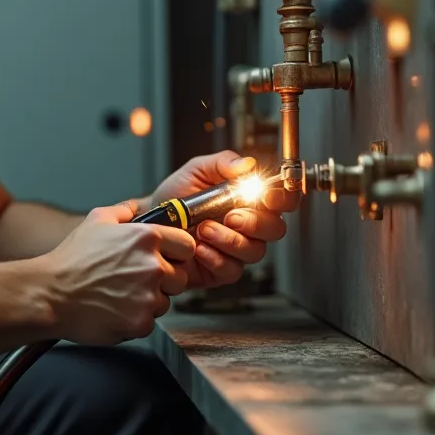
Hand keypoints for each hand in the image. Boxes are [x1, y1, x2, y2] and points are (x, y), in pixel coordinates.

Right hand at [41, 202, 195, 344]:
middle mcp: (153, 266)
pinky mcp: (140, 323)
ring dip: (148, 301)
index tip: (166, 259)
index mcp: (147, 238)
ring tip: (120, 295)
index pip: (188, 246)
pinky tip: (114, 309)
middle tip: (136, 280)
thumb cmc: (71, 259)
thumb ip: (124, 211)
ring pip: (165, 302)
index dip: (177, 253)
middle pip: (180, 278)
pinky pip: (149, 322)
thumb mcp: (96, 221)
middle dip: (164, 281)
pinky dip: (134, 320)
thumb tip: (137, 208)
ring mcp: (148, 296)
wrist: (50, 294)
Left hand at [149, 151, 298, 291]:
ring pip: (254, 251)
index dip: (283, 199)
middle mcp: (249, 226)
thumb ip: (222, 163)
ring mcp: (237, 250)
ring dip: (230, 240)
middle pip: (275, 229)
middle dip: (254, 223)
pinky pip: (232, 270)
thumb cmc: (176, 195)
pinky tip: (199, 248)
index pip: (283, 200)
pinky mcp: (221, 270)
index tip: (267, 197)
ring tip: (204, 229)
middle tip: (229, 216)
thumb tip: (247, 164)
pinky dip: (215, 258)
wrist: (152, 219)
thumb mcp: (197, 170)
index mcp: (250, 199)